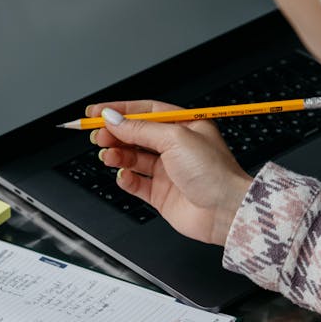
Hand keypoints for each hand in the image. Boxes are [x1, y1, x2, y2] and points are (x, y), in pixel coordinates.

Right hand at [87, 100, 252, 246]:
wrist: (224, 210)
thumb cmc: (213, 172)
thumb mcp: (175, 138)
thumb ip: (140, 129)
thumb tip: (114, 119)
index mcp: (184, 126)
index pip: (145, 112)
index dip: (119, 111)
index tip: (96, 112)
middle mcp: (176, 148)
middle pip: (136, 135)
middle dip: (115, 134)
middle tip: (98, 136)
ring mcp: (168, 171)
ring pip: (133, 158)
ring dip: (118, 155)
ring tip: (107, 155)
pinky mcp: (161, 194)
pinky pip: (136, 183)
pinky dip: (126, 178)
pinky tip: (123, 175)